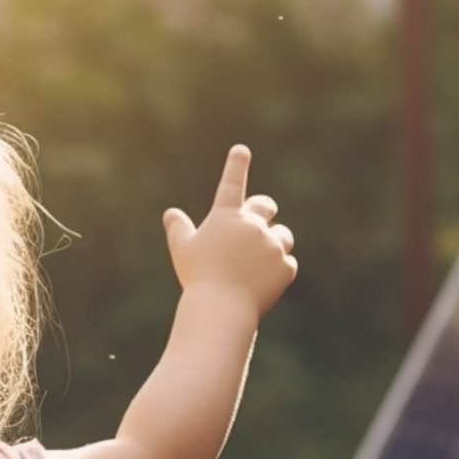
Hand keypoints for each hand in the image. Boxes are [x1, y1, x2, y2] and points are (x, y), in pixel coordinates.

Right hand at [162, 144, 297, 319]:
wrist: (221, 308)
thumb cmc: (197, 277)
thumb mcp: (182, 250)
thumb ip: (178, 229)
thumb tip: (171, 214)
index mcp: (226, 216)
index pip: (232, 183)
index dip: (236, 164)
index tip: (242, 150)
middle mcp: (252, 225)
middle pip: (266, 206)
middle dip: (264, 210)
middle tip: (261, 218)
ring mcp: (272, 245)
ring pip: (283, 235)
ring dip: (274, 241)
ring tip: (258, 261)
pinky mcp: (285, 267)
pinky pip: (287, 263)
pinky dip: (278, 270)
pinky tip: (262, 282)